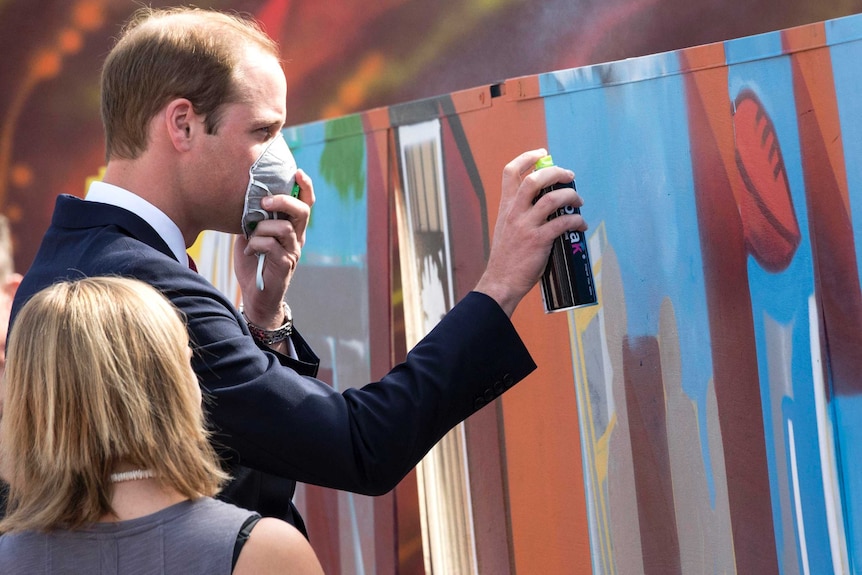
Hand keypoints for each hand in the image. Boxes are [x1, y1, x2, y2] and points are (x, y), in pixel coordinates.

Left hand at [234, 169, 314, 327]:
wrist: (256, 297)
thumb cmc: (253, 264)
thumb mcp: (251, 236)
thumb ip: (254, 220)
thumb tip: (246, 202)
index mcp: (292, 229)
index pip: (306, 204)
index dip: (305, 188)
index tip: (298, 172)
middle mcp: (297, 239)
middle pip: (302, 211)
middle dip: (284, 201)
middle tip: (264, 202)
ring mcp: (293, 252)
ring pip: (283, 228)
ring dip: (262, 228)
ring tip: (250, 237)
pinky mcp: (285, 265)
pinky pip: (271, 245)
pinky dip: (256, 244)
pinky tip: (248, 252)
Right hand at [475, 149, 586, 316]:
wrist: (500, 282)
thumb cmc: (507, 258)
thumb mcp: (506, 228)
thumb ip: (520, 213)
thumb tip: (545, 202)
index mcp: (506, 207)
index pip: (510, 172)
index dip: (527, 157)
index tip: (542, 154)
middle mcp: (514, 212)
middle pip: (535, 179)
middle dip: (556, 172)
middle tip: (569, 176)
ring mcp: (526, 226)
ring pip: (552, 199)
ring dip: (570, 196)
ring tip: (579, 201)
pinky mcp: (538, 241)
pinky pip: (562, 223)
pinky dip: (576, 221)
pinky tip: (580, 225)